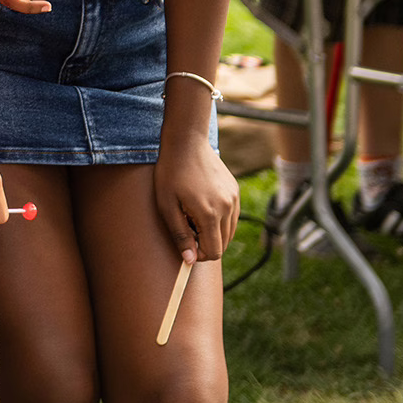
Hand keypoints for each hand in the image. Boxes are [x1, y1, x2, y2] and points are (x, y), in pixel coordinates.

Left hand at [153, 134, 238, 262]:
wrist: (186, 142)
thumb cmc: (170, 173)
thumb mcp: (167, 205)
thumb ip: (180, 235)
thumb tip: (190, 260)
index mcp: (210, 214)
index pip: (214, 252)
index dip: (199, 254)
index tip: (186, 244)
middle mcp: (227, 208)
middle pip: (223, 244)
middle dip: (206, 243)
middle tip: (187, 227)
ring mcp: (234, 199)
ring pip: (229, 231)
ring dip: (213, 232)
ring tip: (193, 215)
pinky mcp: (235, 191)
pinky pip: (232, 216)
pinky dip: (220, 220)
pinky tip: (202, 205)